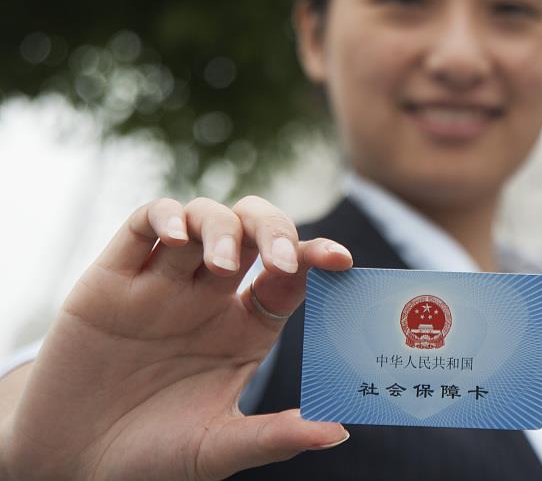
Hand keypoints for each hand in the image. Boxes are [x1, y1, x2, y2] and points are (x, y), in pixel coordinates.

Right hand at [0, 196, 352, 480]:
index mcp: (247, 327)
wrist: (69, 461)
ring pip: (205, 217)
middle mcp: (211, 295)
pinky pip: (145, 221)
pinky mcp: (114, 276)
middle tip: (281, 259)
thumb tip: (339, 431)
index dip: (317, 256)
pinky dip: (166, 216)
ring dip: (222, 227)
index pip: (292, 274)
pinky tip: (176, 238)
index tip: (342, 261)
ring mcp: (164, 280)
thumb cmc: (151, 455)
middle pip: (254, 230)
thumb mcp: (216, 449)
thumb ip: (274, 437)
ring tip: (222, 264)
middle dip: (274, 229)